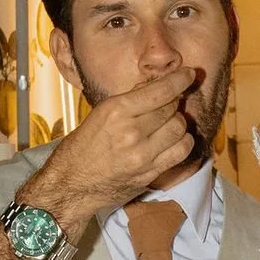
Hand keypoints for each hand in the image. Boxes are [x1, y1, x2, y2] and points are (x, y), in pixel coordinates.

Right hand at [28, 65, 198, 229]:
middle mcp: (131, 131)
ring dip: (178, 122)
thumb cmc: (82, 147)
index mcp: (116, 110)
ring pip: (180, 128)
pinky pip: (181, 151)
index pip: (160, 91)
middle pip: (172, 108)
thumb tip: (157, 87)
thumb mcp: (99, 115)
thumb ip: (129, 102)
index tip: (189, 74)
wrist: (71, 184)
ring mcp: (142, 154)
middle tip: (168, 105)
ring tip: (168, 123)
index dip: (179, 80)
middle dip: (174, 103)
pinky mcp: (150, 173)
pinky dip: (183, 142)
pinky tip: (175, 140)